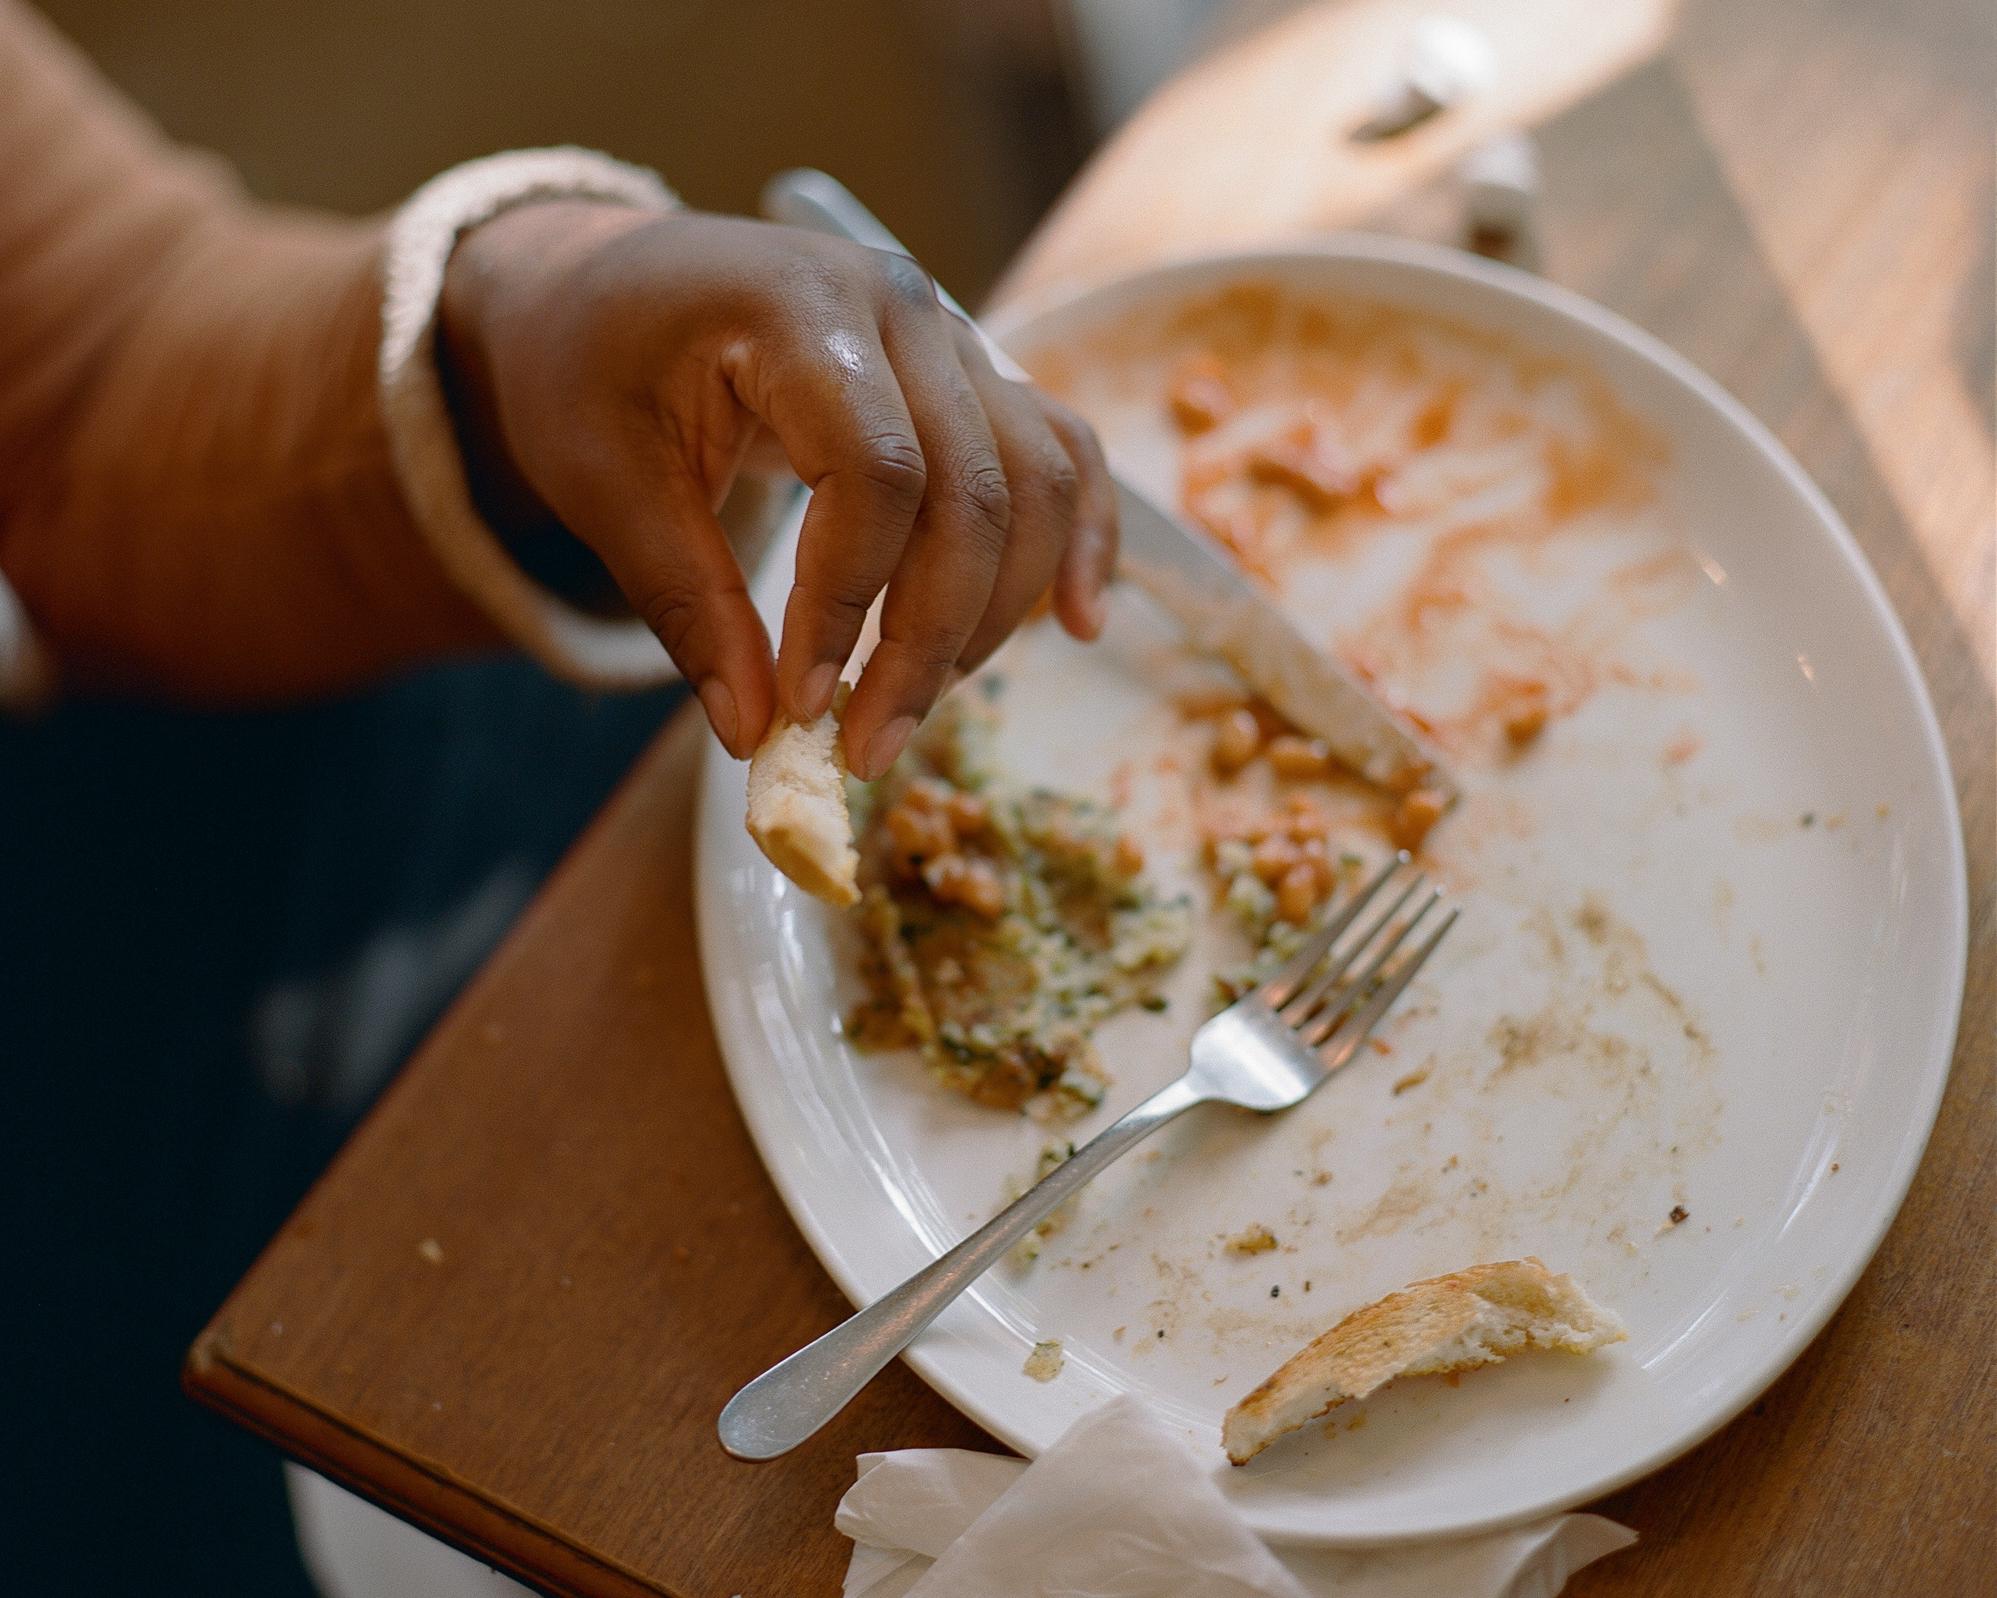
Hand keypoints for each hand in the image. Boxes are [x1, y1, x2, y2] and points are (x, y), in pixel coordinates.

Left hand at [438, 201, 1117, 776]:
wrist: (607, 284)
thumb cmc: (590, 368)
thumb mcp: (604, 482)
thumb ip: (687, 603)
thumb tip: (756, 733)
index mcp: (799, 309)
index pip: (876, 472)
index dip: (851, 604)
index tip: (806, 706)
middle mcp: (903, 306)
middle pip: (973, 490)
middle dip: (931, 639)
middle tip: (870, 746)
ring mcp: (952, 334)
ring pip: (1033, 483)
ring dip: (998, 612)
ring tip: (924, 703)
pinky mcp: (972, 373)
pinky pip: (1060, 452)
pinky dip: (1082, 539)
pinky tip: (1081, 623)